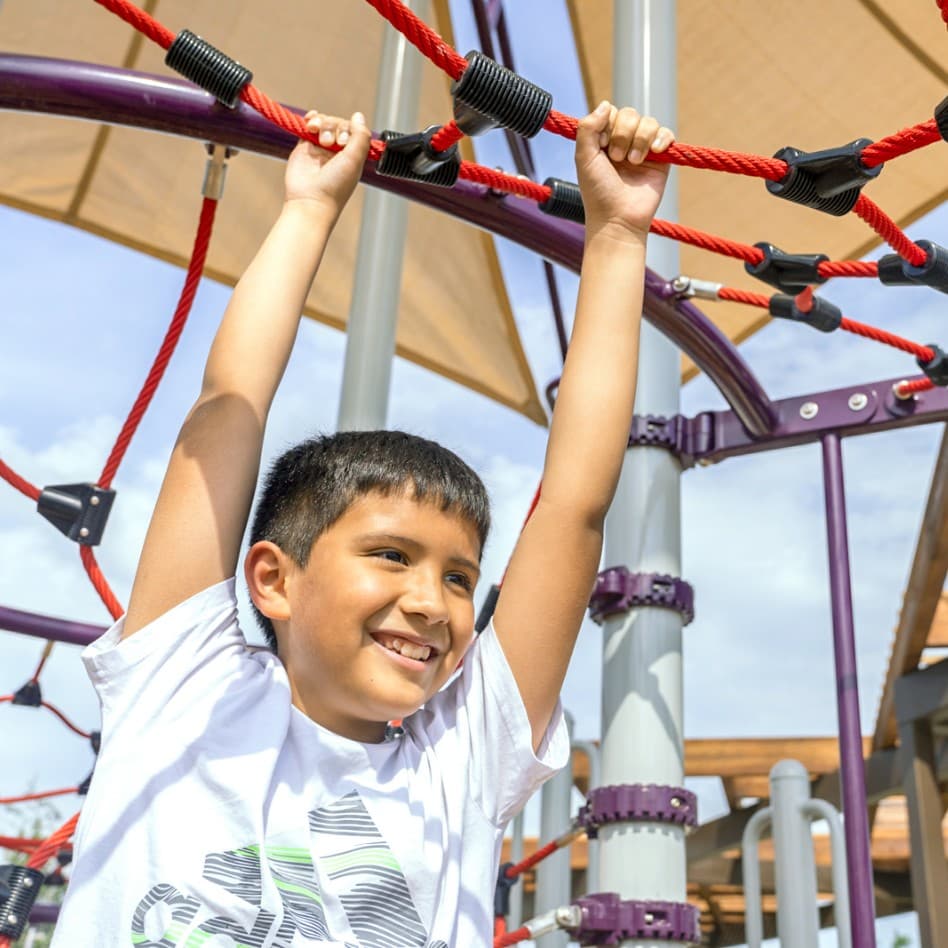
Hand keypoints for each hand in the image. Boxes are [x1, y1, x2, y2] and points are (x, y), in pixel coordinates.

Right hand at [284, 110, 371, 215]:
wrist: (310, 199)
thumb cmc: (335, 185)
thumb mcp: (355, 159)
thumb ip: (361, 136)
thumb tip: (358, 115)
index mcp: (352, 155)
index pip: (353, 129)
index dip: (348, 129)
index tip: (344, 143)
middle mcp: (337, 151)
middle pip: (338, 123)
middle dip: (335, 127)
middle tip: (330, 144)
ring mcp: (320, 148)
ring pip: (324, 122)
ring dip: (323, 124)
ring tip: (319, 139)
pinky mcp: (304, 146)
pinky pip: (309, 125)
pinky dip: (311, 119)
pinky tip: (310, 121)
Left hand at [575, 101, 674, 239]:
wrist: (618, 218)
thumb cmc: (598, 192)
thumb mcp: (583, 158)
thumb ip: (587, 128)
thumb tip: (605, 103)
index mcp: (604, 141)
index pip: (611, 112)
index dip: (609, 124)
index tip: (603, 145)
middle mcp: (623, 142)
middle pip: (630, 114)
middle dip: (623, 133)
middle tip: (617, 159)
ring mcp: (643, 150)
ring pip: (648, 122)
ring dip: (640, 140)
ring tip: (633, 162)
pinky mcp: (661, 159)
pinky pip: (667, 134)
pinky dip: (661, 139)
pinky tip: (654, 153)